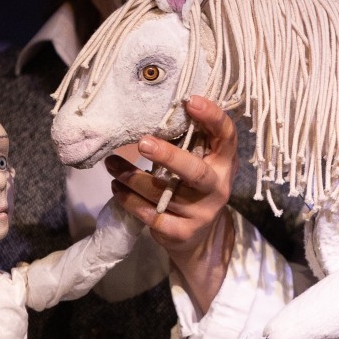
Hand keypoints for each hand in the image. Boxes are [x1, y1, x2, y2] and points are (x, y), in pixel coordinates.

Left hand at [105, 96, 236, 311]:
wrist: (200, 238)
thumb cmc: (194, 186)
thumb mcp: (200, 162)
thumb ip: (189, 140)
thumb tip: (153, 107)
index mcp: (224, 162)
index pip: (226, 136)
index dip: (212, 117)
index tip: (190, 100)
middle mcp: (217, 188)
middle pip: (195, 171)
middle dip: (168, 156)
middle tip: (142, 142)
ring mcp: (201, 213)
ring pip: (163, 193)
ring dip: (132, 177)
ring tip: (111, 164)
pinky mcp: (182, 232)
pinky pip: (151, 215)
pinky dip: (129, 200)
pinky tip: (116, 188)